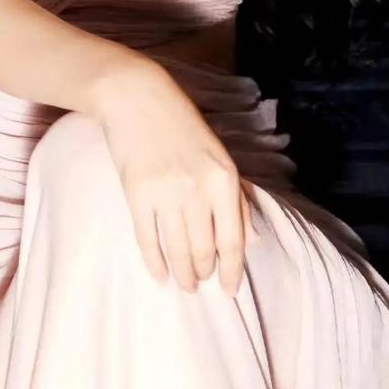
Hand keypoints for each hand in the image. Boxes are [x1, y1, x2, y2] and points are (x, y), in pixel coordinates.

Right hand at [93, 61, 256, 293]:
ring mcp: (165, 194)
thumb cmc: (183, 126)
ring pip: (177, 249)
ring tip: (185, 285)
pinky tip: (160, 275)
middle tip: (201, 283)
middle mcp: (198, 190)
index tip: (230, 289)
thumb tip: (251, 241)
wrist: (137, 99)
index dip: (232, 270)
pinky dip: (155, 262)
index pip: (233, 239)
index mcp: (224, 179)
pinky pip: (147, 239)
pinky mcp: (136, 195)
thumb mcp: (220, 158)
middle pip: (204, 249)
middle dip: (204, 272)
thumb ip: (237, 200)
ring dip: (183, 274)